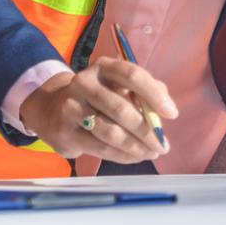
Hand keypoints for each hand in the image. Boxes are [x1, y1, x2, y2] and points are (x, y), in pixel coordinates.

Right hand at [18, 58, 175, 163]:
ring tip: (151, 153)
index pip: (132, 75)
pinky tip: (134, 157)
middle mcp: (84, 82)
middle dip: (147, 131)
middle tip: (163, 146)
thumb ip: (143, 93)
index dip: (154, 95)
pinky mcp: (65, 130)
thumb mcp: (118, 87)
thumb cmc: (97, 99)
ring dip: (136, 147)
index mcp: (103, 67)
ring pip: (111, 132)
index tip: (172, 114)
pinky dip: (122, 156)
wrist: (53, 110)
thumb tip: (166, 107)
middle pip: (122, 109)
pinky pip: (100, 147)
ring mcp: (71, 106)